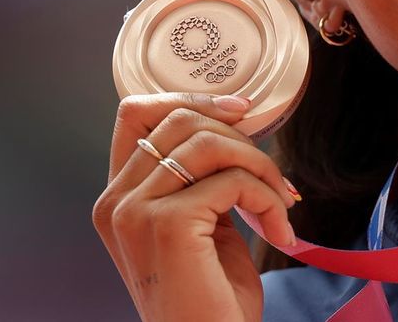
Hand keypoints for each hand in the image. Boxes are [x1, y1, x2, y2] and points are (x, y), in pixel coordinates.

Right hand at [92, 92, 298, 320]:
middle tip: (274, 176)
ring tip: (281, 205)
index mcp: (117, 198)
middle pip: (178, 118)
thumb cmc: (209, 298)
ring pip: (209, 142)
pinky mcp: (169, 224)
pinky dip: (268, 198)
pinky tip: (280, 230)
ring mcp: (137, 212)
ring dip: (261, 166)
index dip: (189, 99)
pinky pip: (233, 181)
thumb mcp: (198, 224)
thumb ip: (198, 177)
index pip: (135, 113)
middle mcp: (116, 201)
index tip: (239, 110)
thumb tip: (236, 121)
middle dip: (240, 137)